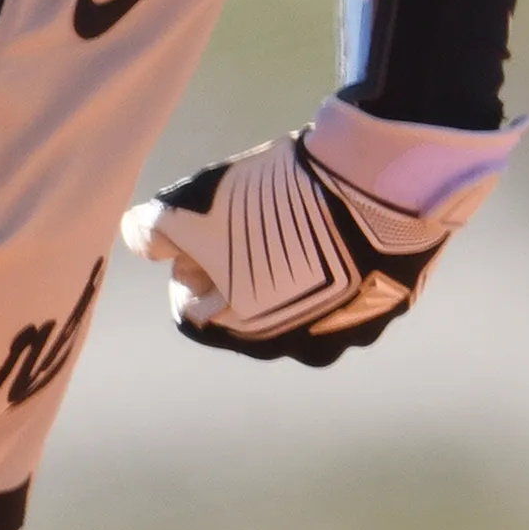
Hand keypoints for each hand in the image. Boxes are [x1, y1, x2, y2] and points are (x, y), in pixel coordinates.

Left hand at [120, 97, 521, 365]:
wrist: (378, 184)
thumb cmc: (272, 199)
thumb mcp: (188, 204)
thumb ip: (150, 230)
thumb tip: (138, 240)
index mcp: (245, 331)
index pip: (192, 313)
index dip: (188, 267)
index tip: (200, 233)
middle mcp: (299, 345)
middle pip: (248, 314)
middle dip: (236, 273)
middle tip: (243, 223)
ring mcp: (350, 329)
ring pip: (302, 305)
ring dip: (289, 273)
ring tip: (293, 220)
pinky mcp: (390, 305)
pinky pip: (349, 292)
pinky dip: (337, 266)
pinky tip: (336, 223)